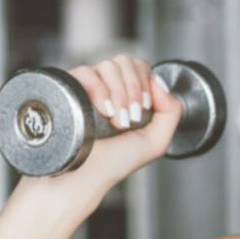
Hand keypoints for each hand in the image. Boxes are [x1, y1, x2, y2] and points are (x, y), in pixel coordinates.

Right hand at [17, 54, 184, 202]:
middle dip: (134, 88)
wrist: (84, 177)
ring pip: (108, 65)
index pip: (139, 66)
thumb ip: (171, 112)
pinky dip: (100, 90)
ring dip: (120, 93)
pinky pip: (86, 72)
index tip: (144, 108)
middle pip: (126, 61)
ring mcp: (86, 87)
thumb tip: (160, 82)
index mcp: (126, 95)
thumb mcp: (156, 141)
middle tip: (132, 117)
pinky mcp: (68, 89)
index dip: (145, 82)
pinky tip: (104, 111)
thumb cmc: (114, 163)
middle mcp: (106, 88)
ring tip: (116, 120)